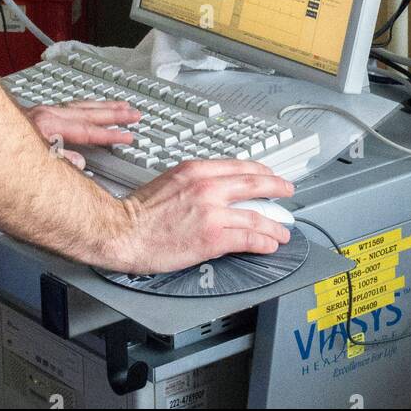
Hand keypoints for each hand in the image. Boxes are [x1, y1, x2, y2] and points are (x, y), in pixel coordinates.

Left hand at [24, 100, 139, 170]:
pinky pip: (68, 106)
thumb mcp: (25, 161)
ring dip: (101, 106)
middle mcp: (46, 114)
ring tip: (121, 106)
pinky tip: (88, 108)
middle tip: (135, 114)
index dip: (109, 135)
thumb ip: (55, 161)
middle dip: (113, 114)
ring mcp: (41, 112)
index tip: (128, 137)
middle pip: (87, 112)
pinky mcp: (35, 113)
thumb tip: (79, 163)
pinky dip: (83, 106)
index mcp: (47, 125)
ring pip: (78, 105)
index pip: (86, 130)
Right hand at [110, 160, 294, 273]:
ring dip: (274, 224)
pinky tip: (270, 244)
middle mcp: (208, 187)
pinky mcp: (213, 238)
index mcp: (196, 170)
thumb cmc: (139, 210)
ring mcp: (213, 212)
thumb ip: (196, 181)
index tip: (268, 174)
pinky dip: (264, 241)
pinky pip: (248, 238)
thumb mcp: (170, 180)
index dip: (260, 171)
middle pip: (254, 183)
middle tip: (287, 190)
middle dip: (276, 187)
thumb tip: (215, 186)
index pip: (239, 166)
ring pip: (256, 215)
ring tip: (283, 230)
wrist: (123, 231)